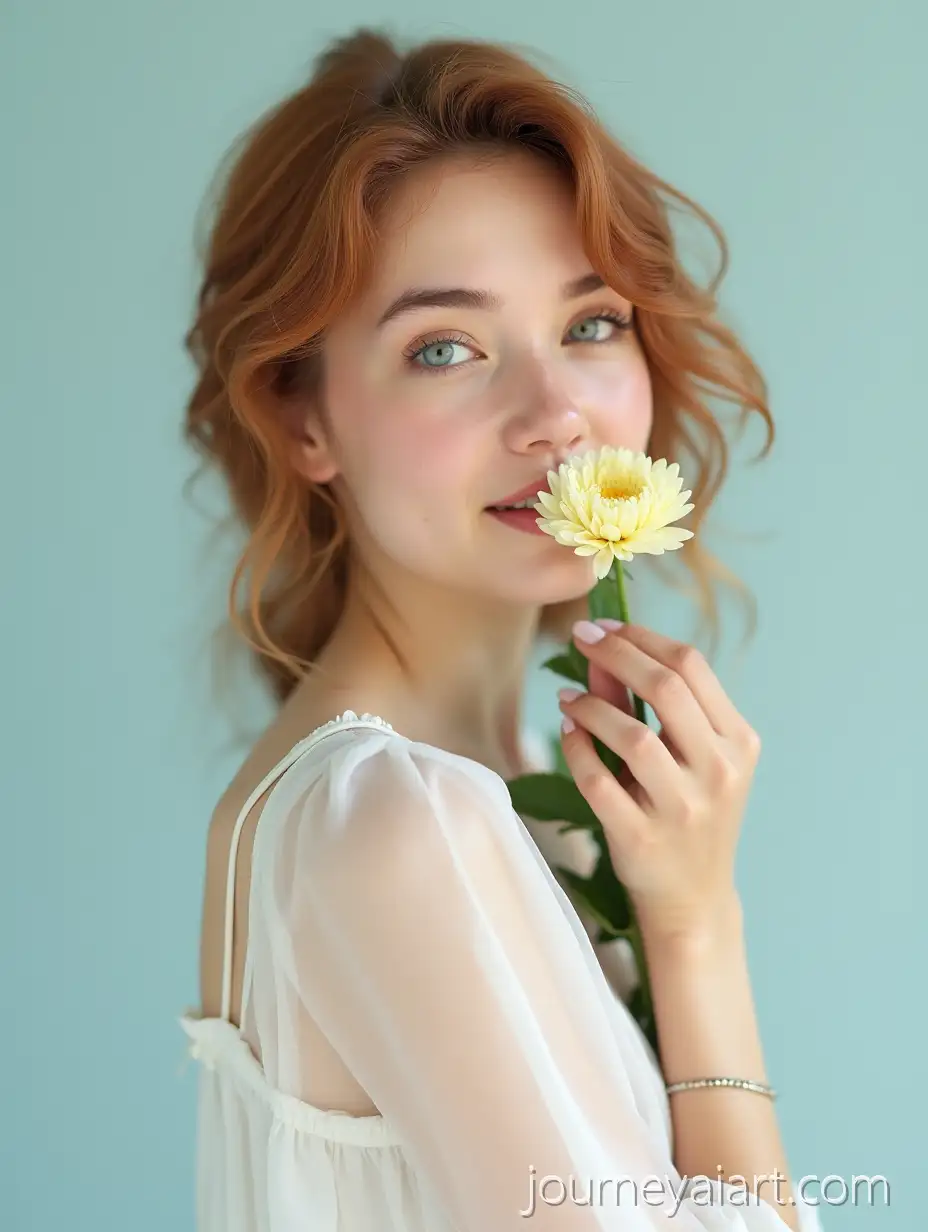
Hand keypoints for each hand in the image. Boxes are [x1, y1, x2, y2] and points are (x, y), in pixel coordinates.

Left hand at [558, 620, 760, 941]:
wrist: (693, 900)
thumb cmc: (687, 813)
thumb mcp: (682, 756)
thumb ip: (642, 703)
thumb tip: (600, 650)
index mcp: (737, 742)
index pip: (691, 666)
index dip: (641, 638)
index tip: (603, 626)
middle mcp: (718, 771)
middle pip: (666, 688)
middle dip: (616, 654)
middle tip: (579, 638)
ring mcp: (684, 808)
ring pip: (632, 737)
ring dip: (591, 706)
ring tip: (568, 697)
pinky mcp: (643, 838)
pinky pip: (599, 782)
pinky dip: (577, 750)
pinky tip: (567, 732)